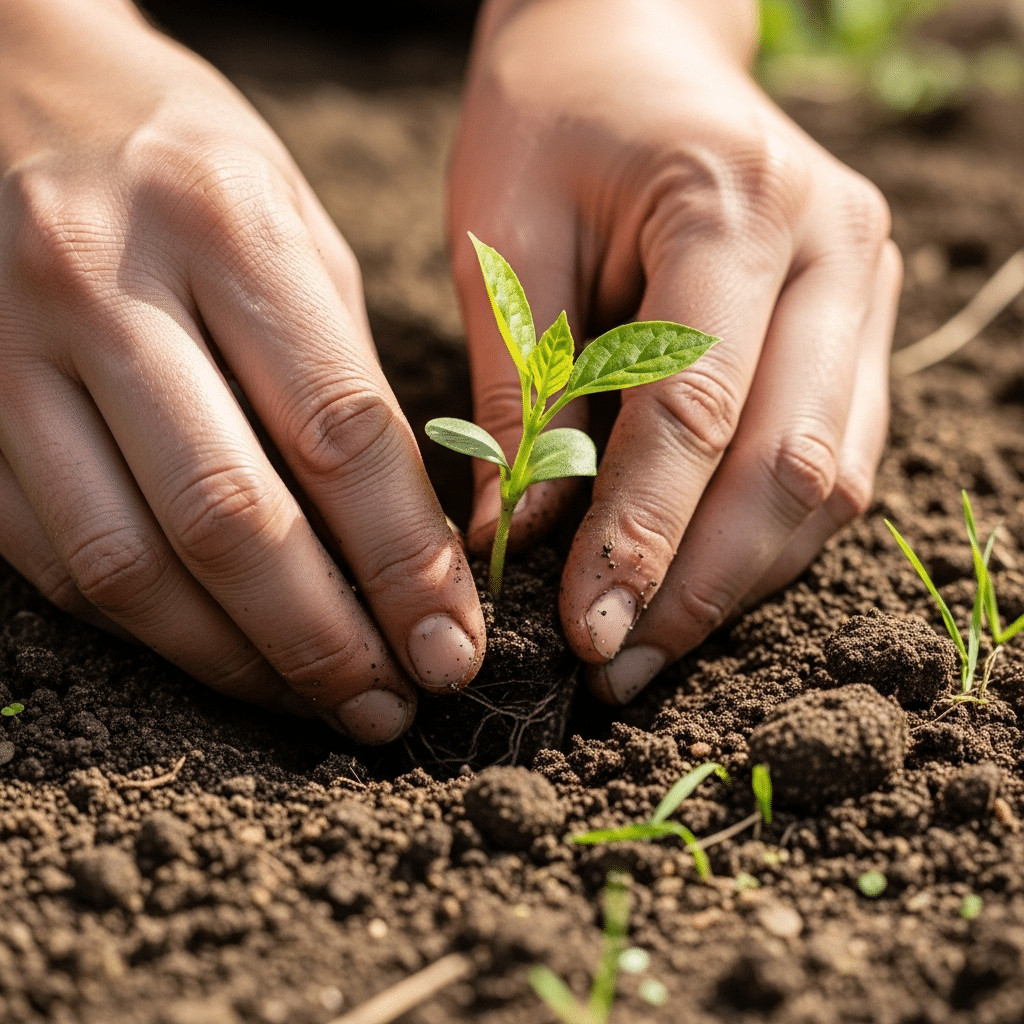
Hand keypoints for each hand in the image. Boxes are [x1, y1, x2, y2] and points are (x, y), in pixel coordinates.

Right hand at [0, 0, 483, 740]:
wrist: (7, 85)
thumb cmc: (185, 160)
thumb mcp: (294, 228)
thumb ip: (341, 373)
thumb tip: (398, 535)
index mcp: (222, 228)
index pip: (337, 432)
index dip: (403, 562)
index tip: (453, 645)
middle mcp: (103, 289)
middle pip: (232, 517)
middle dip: (326, 639)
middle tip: (394, 707)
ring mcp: (11, 354)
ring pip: (131, 562)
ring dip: (238, 661)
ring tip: (322, 704)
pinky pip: (58, 558)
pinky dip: (151, 628)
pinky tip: (221, 654)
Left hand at [449, 0, 899, 702]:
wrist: (628, 49)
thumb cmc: (549, 128)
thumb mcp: (503, 241)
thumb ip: (516, 391)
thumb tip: (510, 543)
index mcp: (733, 203)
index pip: (697, 404)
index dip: (641, 533)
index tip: (586, 630)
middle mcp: (834, 248)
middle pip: (789, 462)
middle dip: (700, 584)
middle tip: (617, 668)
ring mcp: (863, 292)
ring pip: (827, 480)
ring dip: (738, 580)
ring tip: (650, 650)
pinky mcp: (856, 333)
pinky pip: (830, 463)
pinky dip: (762, 540)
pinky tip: (696, 585)